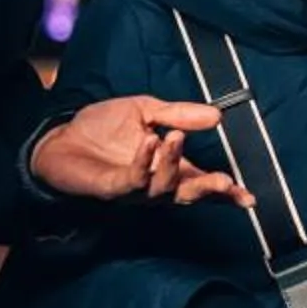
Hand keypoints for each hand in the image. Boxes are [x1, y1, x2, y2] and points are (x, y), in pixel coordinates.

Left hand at [31, 96, 251, 205]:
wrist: (60, 137)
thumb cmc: (101, 128)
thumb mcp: (145, 110)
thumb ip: (179, 114)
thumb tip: (217, 115)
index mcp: (168, 166)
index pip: (201, 182)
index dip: (225, 192)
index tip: (247, 197)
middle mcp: (155, 184)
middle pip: (188, 195)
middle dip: (208, 190)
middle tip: (224, 181)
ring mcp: (134, 190)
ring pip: (163, 188)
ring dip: (172, 164)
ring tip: (175, 137)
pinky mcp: (111, 189)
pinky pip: (133, 181)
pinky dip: (144, 161)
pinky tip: (148, 141)